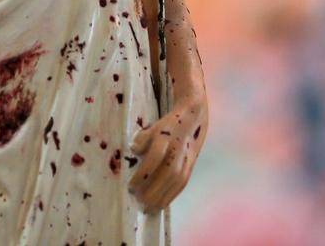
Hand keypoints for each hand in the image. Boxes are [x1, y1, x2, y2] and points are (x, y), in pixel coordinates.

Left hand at [127, 95, 207, 212]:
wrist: (193, 116)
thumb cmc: (167, 124)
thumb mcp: (152, 125)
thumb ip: (142, 137)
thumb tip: (133, 150)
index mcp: (167, 135)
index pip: (156, 156)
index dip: (144, 173)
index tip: (131, 186)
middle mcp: (179, 147)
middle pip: (167, 172)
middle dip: (153, 190)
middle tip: (138, 202)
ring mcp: (187, 157)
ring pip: (176, 181)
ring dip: (162, 196)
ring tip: (148, 209)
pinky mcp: (191, 165)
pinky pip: (182, 183)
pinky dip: (171, 195)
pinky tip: (161, 205)